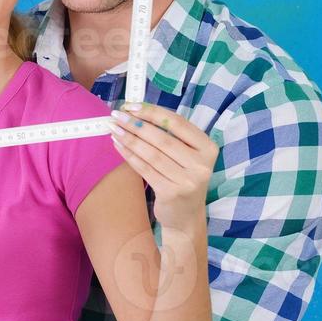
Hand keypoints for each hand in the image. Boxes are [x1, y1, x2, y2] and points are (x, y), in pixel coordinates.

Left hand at [108, 102, 217, 227]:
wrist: (185, 215)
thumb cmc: (182, 177)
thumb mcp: (187, 155)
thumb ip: (170, 135)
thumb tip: (136, 111)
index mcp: (208, 148)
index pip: (177, 123)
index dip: (153, 112)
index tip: (131, 105)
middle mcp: (202, 164)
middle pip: (162, 138)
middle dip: (136, 124)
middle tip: (116, 115)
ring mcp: (188, 180)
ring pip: (151, 154)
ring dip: (129, 138)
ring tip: (113, 128)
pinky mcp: (171, 193)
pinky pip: (145, 169)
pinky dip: (129, 155)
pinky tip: (117, 144)